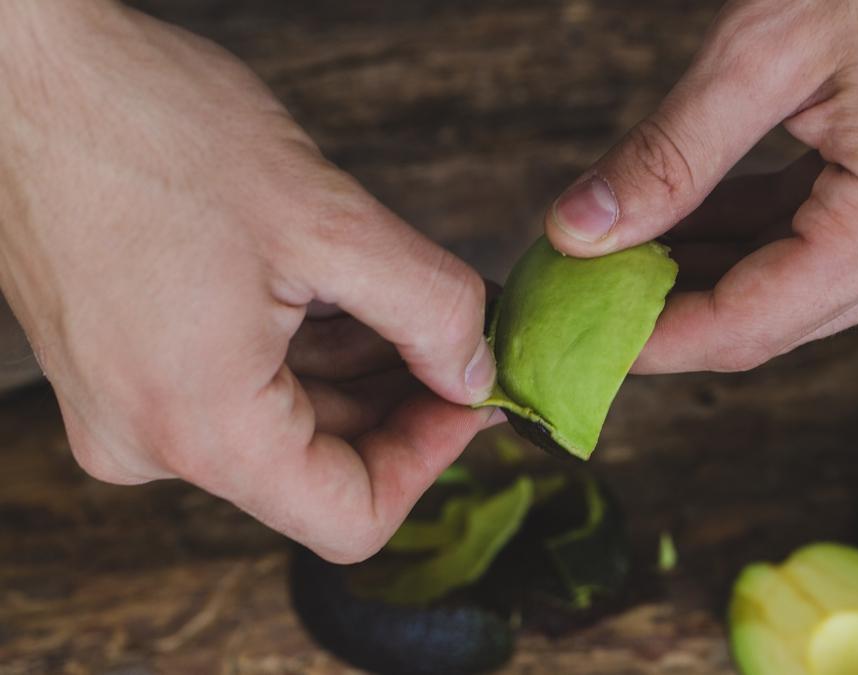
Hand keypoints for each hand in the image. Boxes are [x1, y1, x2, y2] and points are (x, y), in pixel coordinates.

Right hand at [0, 1, 497, 561]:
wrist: (20, 74)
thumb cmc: (147, 128)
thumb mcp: (326, 220)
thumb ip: (429, 308)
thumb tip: (476, 371)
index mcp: (198, 427)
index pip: (350, 519)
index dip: (431, 460)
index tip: (474, 396)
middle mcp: (151, 441)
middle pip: (321, 467)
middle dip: (404, 402)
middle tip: (463, 337)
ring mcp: (129, 406)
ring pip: (286, 423)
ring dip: (361, 370)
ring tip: (411, 300)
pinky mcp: (123, 367)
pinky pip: (240, 386)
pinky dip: (305, 349)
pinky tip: (345, 290)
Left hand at [545, 0, 857, 372]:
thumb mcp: (765, 51)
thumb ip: (669, 154)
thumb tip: (580, 232)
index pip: (750, 324)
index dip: (653, 339)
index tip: (578, 330)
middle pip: (774, 317)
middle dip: (671, 308)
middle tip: (582, 289)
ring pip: (795, 289)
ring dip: (706, 273)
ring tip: (618, 253)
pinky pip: (826, 246)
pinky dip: (753, 237)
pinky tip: (683, 224)